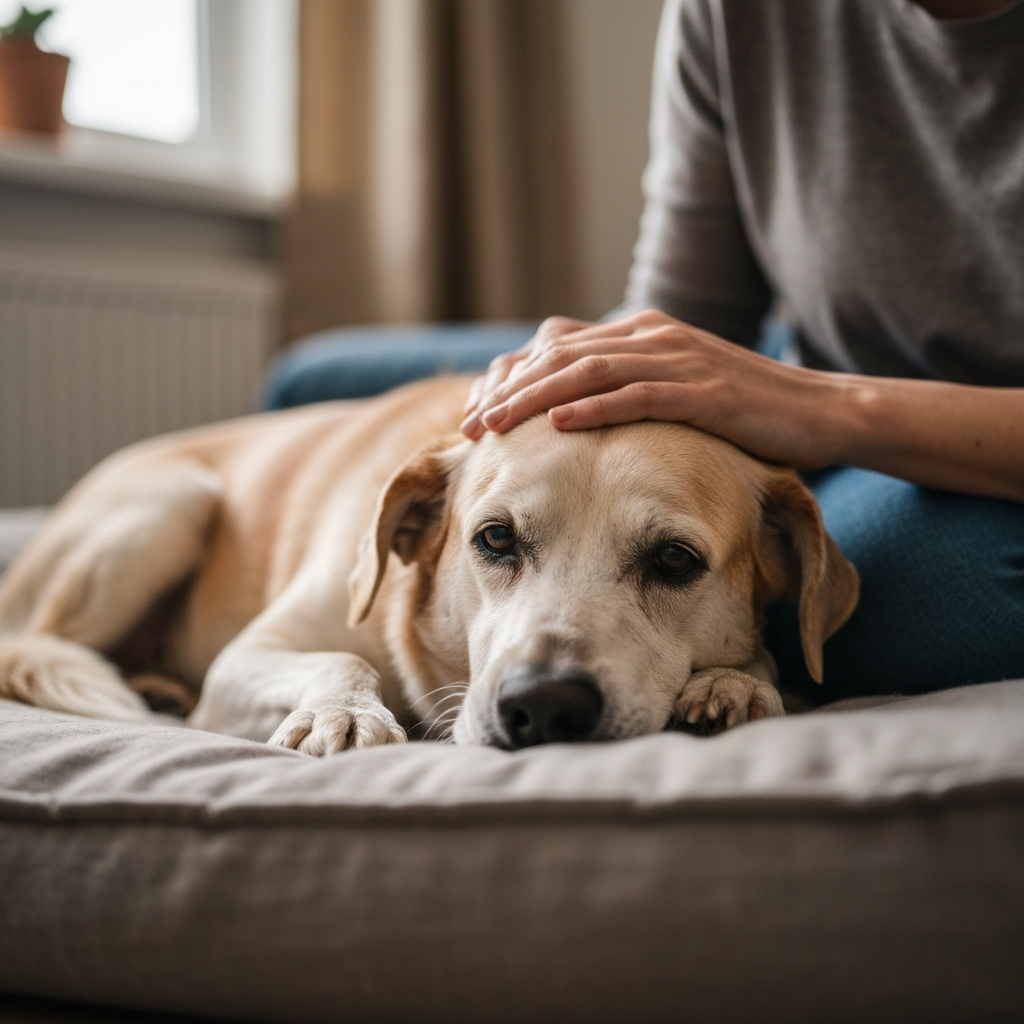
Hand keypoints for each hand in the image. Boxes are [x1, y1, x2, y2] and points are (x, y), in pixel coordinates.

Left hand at [460, 309, 846, 469]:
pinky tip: (558, 425)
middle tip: (468, 423)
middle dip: (508, 389)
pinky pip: (638, 396)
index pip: (556, 347)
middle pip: (560, 355)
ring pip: (588, 370)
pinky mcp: (704, 390)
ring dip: (534, 398)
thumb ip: (628, 389)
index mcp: (640, 333)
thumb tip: (573, 413)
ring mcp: (678, 359)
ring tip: (494, 424)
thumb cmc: (740, 411)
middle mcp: (652, 335)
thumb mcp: (674, 391)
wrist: (818, 409)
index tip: (475, 412)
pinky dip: (594, 408)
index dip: (510, 377)